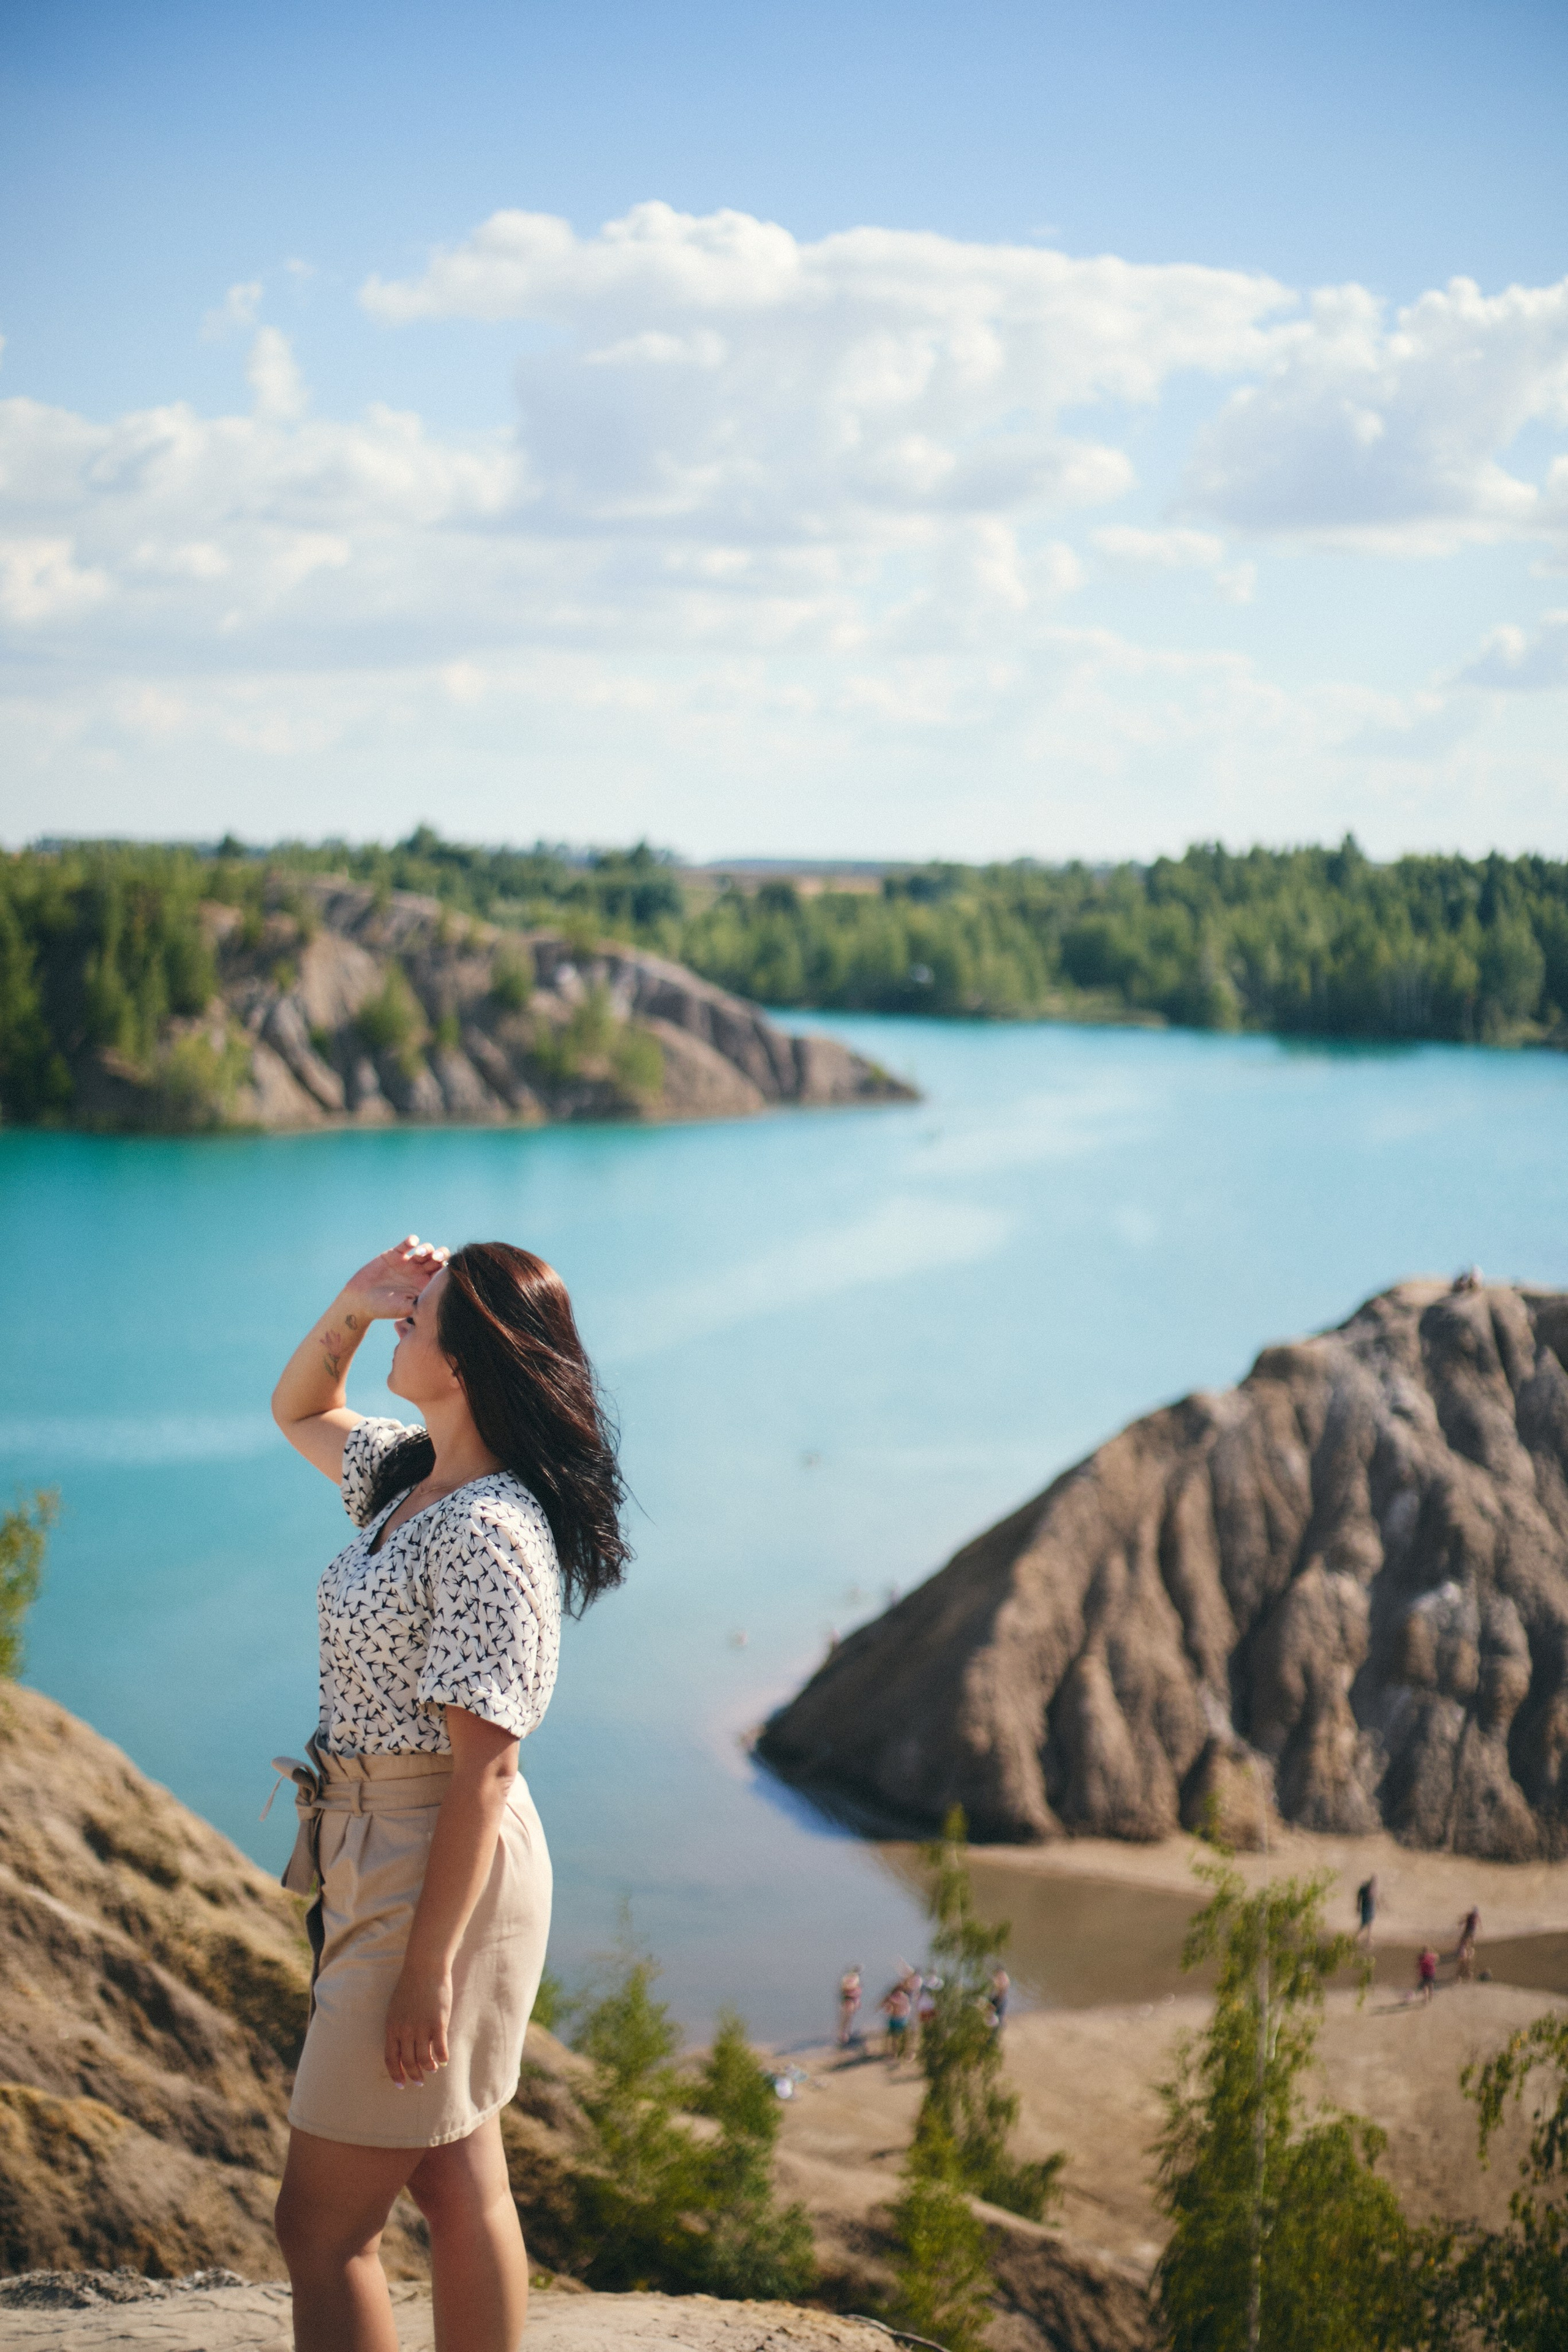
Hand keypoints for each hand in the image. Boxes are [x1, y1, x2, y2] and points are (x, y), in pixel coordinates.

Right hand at [342, 1235, 447, 1324]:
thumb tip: (437, 1301)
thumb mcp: (405, 1309)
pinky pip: (406, 1245)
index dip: (447, 1270)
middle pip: (439, 1259)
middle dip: (441, 1255)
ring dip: (427, 1248)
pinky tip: (412, 1242)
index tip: (444, 1271)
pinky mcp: (394, 1255)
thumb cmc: (384, 1309)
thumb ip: (421, 1304)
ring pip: (426, 1250)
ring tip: (420, 1253)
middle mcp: (420, 1273)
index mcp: (426, 1286)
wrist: (360, 1301)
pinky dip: (411, 1241)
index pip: (443, 1274)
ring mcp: (408, 1263)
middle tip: (437, 1257)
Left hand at [384, 1960, 452, 2087]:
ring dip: (429, 2068)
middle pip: (408, 2062)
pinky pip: (440, 2048)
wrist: (425, 1968)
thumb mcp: (395, 2009)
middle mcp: (405, 2031)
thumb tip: (401, 2047)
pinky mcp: (438, 2023)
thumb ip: (397, 2028)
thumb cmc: (409, 1986)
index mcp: (392, 2027)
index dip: (396, 2074)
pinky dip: (442, 2058)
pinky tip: (444, 2059)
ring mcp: (422, 2028)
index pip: (391, 2059)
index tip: (401, 2085)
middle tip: (419, 2082)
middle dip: (414, 2075)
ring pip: (424, 2059)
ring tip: (433, 2069)